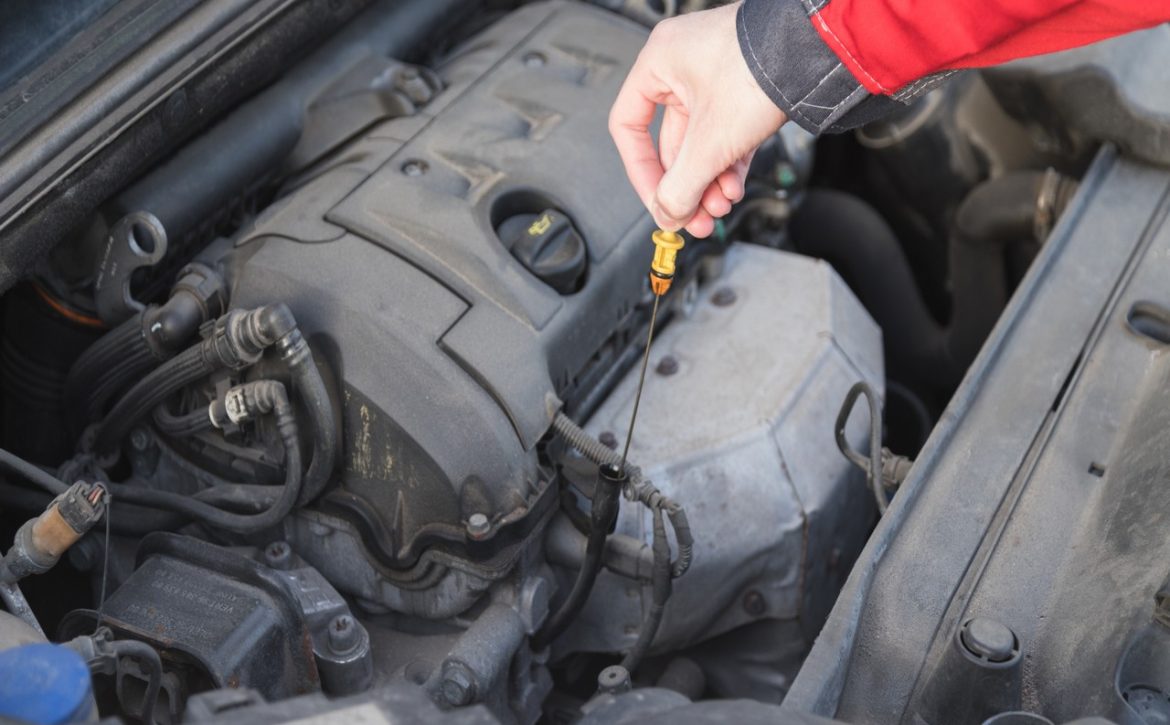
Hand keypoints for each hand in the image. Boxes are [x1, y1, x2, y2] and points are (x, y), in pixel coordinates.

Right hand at [609, 2, 787, 236]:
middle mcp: (684, 66)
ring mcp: (717, 77)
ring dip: (709, 182)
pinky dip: (729, 165)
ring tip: (720, 207)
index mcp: (660, 62)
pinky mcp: (745, 90)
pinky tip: (734, 189)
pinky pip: (727, 135)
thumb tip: (667, 214)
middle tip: (692, 218)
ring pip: (702, 144)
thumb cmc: (761, 69)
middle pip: (671, 143)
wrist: (817, 53)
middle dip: (687, 186)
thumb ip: (679, 185)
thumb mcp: (709, 140)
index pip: (629, 127)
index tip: (658, 202)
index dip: (641, 173)